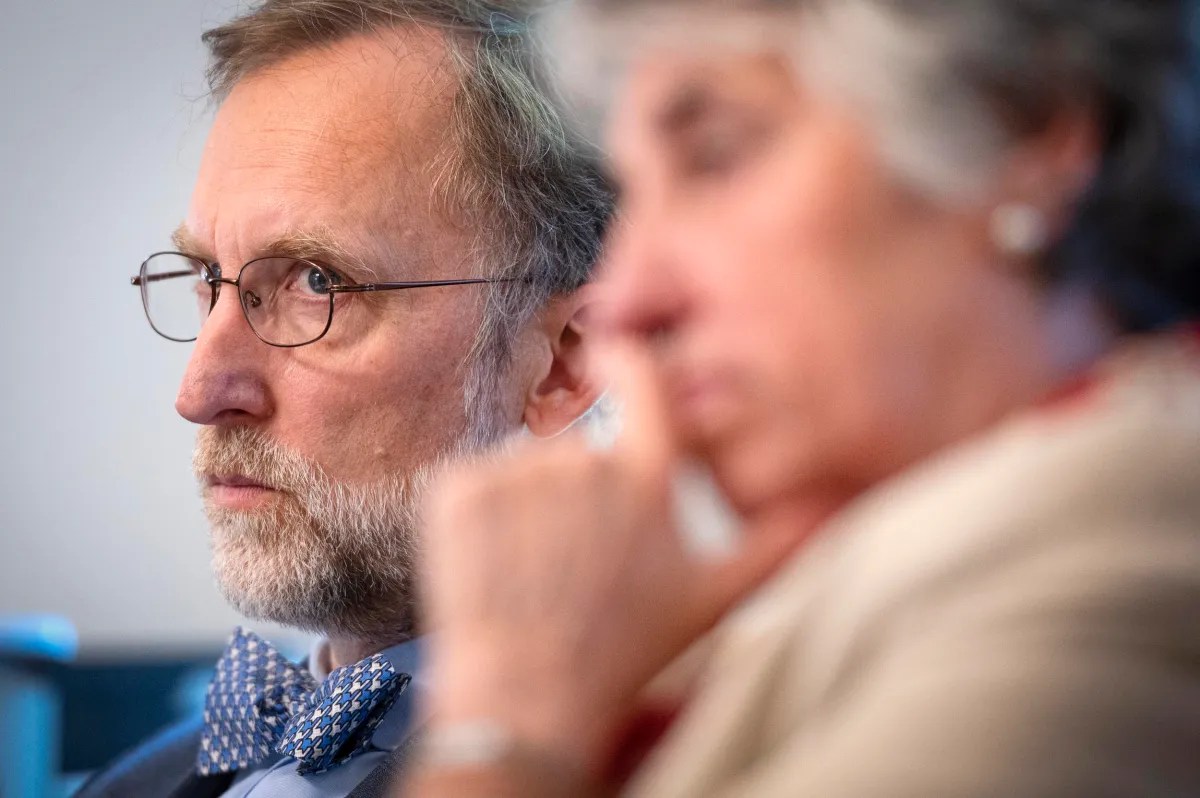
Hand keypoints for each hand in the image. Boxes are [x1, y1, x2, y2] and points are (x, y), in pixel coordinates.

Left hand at [419, 342, 800, 776]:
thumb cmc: (623, 650)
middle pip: (575, 448)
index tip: (612, 353)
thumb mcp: (713, 599)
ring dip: (527, 507)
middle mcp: (582, 463)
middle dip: (575, 493)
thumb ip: (778, 540)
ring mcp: (514, 475)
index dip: (626, 359)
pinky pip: (471, 480)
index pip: (641, 380)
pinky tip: (494, 562)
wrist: (527, 699)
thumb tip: (836, 498)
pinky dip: (478, 516)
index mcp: (644, 479)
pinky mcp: (457, 491)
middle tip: (574, 558)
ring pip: (523, 468)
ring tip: (535, 570)